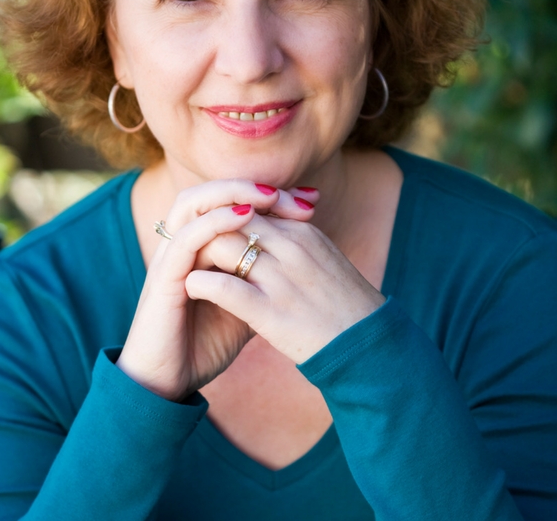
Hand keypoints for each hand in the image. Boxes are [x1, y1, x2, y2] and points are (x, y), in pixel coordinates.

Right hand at [115, 181, 318, 400]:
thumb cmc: (204, 346)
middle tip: (289, 194)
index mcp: (199, 249)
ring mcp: (170, 259)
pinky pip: (186, 238)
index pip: (227, 202)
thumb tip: (302, 266)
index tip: (310, 201)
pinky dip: (216, 221)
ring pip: (191, 203)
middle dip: (249, 186)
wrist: (168, 386)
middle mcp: (181, 246)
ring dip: (231, 192)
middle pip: (208, 192)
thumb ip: (263, 281)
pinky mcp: (165, 279)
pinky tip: (245, 216)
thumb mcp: (247, 308)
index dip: (267, 197)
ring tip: (269, 195)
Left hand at [184, 215, 384, 363]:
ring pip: (222, 247)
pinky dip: (201, 284)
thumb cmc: (343, 304)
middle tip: (191, 249)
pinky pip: (223, 288)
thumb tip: (263, 226)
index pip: (250, 208)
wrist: (368, 348)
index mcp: (303, 232)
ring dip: (199, 255)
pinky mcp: (271, 312)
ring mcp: (281, 279)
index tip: (210, 232)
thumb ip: (292, 239)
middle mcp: (292, 247)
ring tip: (188, 267)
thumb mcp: (321, 258)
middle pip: (231, 220)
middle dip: (208, 232)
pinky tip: (191, 288)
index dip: (225, 219)